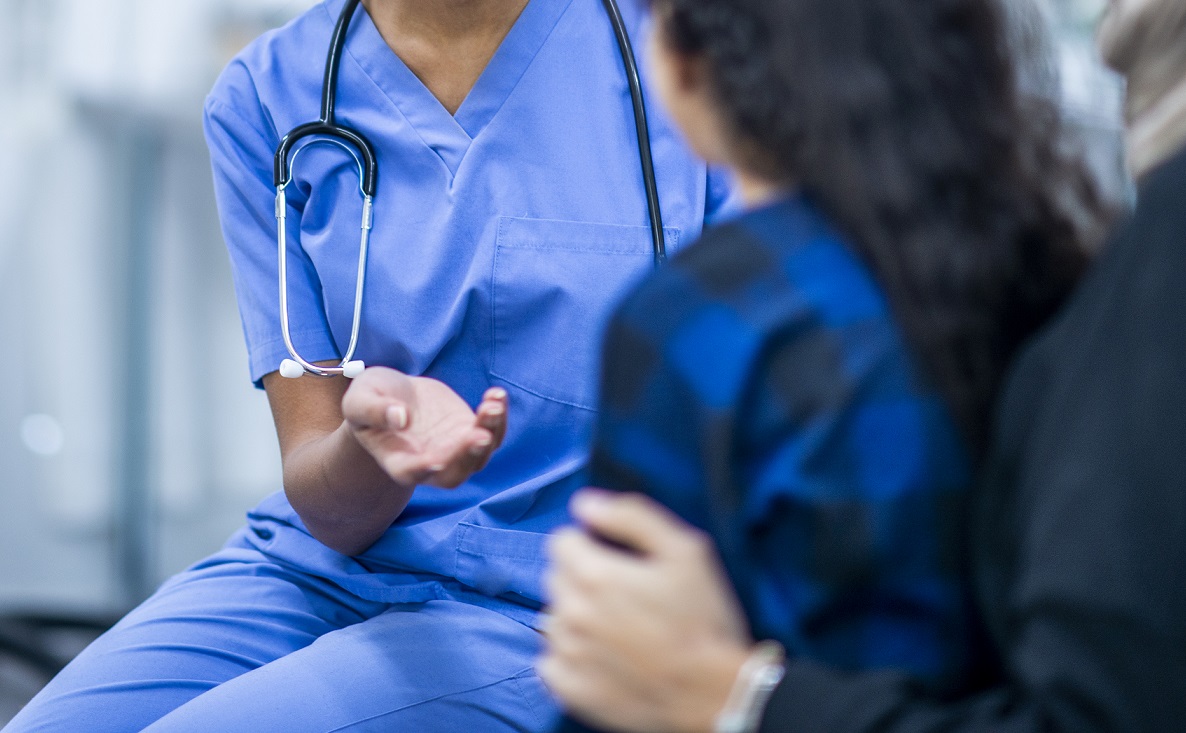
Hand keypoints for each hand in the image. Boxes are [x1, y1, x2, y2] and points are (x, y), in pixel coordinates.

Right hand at [340, 367, 507, 488]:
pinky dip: (498, 416)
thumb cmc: (371, 399)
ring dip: (490, 432)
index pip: (411, 473)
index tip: (435, 460)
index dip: (423, 469)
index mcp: (398, 461)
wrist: (394, 395)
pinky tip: (497, 394)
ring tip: (493, 405)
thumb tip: (399, 417)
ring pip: (480, 453)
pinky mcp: (470, 431)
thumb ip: (373, 410)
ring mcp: (454, 449)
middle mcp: (430, 463)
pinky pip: (492, 431)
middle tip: (479, 435)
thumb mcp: (359, 400)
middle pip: (454, 473)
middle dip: (468, 456)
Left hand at [539, 490, 753, 732]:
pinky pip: (550, 661)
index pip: (561, 540)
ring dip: (577, 616)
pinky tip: (602, 656)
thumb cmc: (704, 620)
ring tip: (617, 628)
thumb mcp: (685, 551)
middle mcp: (570, 613)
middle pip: (556, 576)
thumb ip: (632, 516)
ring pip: (554, 617)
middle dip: (583, 577)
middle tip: (625, 594)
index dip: (590, 543)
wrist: (714, 694)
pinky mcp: (569, 689)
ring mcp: (566, 654)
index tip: (617, 558)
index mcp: (593, 575)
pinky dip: (569, 656)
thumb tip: (585, 503)